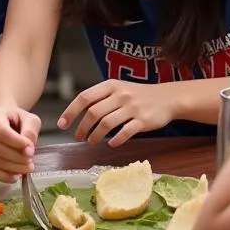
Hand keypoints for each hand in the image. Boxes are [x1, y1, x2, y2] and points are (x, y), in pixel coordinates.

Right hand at [0, 105, 40, 182]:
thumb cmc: (16, 120)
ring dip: (14, 168)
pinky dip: (5, 176)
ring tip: (27, 167)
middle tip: (31, 160)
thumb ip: (31, 131)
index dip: (16, 143)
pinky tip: (16, 175)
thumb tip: (28, 148)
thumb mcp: (29, 119)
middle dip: (17, 158)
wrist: (3, 122)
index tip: (31, 149)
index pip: (0, 131)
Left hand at [58, 80, 181, 146]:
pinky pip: (125, 132)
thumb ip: (101, 97)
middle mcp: (120, 95)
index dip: (71, 111)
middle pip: (93, 112)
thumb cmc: (138, 95)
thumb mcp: (119, 89)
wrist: (167, 97)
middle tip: (78, 137)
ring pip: (106, 124)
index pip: (84, 97)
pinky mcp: (143, 121)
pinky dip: (115, 140)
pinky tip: (111, 144)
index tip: (62, 124)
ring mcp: (132, 108)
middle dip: (82, 127)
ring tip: (91, 142)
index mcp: (111, 85)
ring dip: (95, 136)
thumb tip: (77, 111)